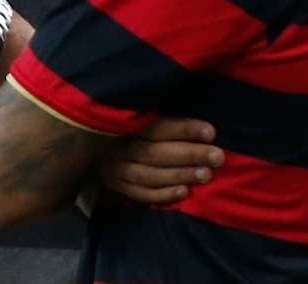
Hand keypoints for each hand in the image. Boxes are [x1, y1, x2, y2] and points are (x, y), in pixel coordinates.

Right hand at [98, 116, 223, 203]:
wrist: (90, 141)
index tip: (211, 132)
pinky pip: (139, 193)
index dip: (184, 129)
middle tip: (217, 157)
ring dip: (180, 175)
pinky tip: (183, 193)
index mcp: (123, 122)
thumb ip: (160, 113)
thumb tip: (198, 117)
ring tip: (206, 174)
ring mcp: (114, 168)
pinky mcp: (115, 185)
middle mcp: (117, 146)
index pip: (157, 127)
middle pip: (155, 152)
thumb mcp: (138, 112)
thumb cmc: (127, 122)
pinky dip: (162, 194)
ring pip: (149, 175)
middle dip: (189, 155)